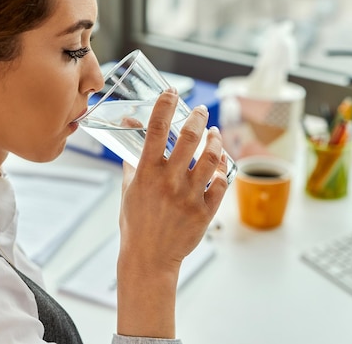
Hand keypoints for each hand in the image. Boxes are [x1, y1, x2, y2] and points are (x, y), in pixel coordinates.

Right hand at [116, 88, 227, 337]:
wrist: (149, 258)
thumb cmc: (136, 223)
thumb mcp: (128, 189)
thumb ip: (131, 158)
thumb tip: (129, 129)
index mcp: (146, 174)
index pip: (155, 130)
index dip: (164, 106)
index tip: (170, 92)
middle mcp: (169, 182)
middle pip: (189, 138)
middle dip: (197, 117)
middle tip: (199, 111)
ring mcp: (189, 197)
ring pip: (211, 157)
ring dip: (215, 140)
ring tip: (214, 133)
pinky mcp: (205, 211)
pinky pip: (222, 183)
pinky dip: (223, 169)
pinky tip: (220, 162)